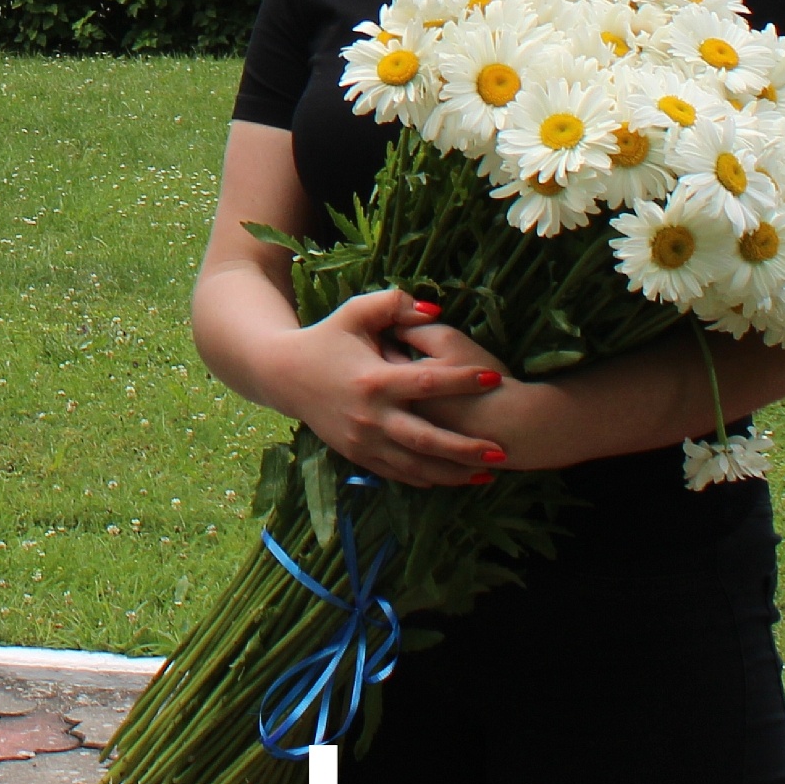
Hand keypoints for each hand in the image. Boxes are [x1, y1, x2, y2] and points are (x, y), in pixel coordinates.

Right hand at [269, 288, 510, 490]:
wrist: (283, 375)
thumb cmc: (325, 339)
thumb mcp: (354, 313)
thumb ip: (393, 304)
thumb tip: (434, 308)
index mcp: (374, 379)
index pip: (428, 381)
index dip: (464, 379)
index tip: (496, 378)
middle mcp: (371, 415)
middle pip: (427, 438)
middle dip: (466, 448)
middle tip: (501, 451)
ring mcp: (364, 440)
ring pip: (416, 465)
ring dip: (453, 473)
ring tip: (488, 474)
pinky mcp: (358, 455)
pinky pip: (398, 473)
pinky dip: (427, 478)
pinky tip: (453, 479)